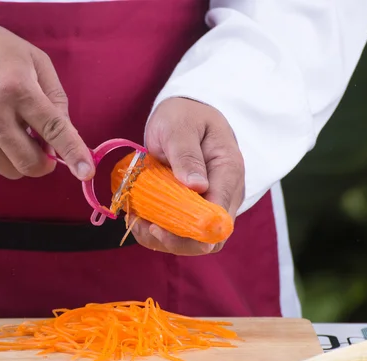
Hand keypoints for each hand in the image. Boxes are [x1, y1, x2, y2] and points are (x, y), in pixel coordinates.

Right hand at [0, 22, 94, 180]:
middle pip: (30, 162)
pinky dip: (3, 160)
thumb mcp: (36, 62)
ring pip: (11, 170)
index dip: (73, 152)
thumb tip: (68, 134)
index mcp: (19, 90)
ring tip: (18, 136)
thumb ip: (56, 99)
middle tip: (46, 148)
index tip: (86, 171)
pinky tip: (1, 139)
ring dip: (23, 161)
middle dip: (46, 163)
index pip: (52, 129)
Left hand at [132, 98, 244, 255]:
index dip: (193, 230)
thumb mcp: (180, 127)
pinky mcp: (196, 207)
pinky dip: (159, 231)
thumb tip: (198, 186)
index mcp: (228, 172)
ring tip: (137, 221)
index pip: (220, 217)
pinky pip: (182, 231)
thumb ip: (187, 154)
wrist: (186, 114)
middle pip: (210, 238)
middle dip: (176, 240)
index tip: (160, 227)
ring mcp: (212, 202)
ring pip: (195, 240)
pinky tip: (140, 218)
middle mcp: (226, 193)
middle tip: (144, 226)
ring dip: (164, 238)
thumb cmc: (184, 115)